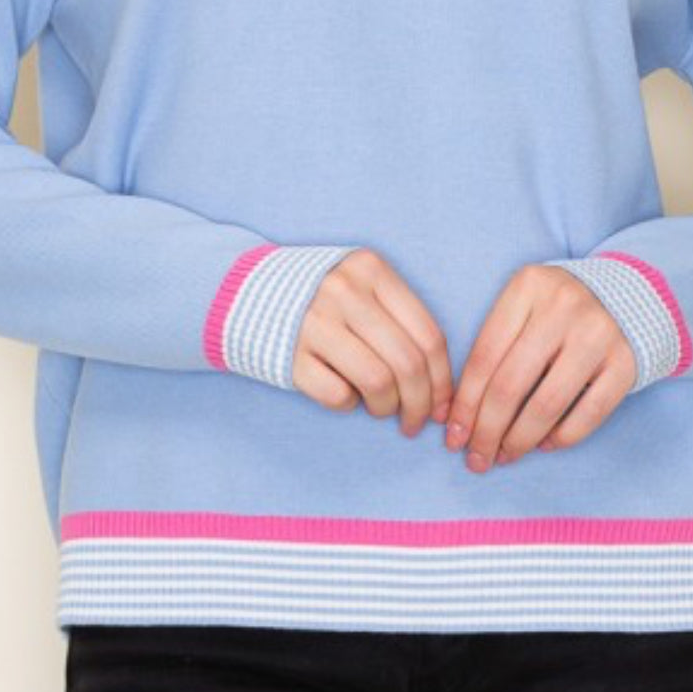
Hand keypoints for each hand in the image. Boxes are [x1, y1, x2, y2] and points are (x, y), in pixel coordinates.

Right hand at [292, 248, 454, 436]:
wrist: (250, 291)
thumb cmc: (325, 296)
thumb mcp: (364, 285)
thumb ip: (401, 321)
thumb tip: (440, 389)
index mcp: (371, 269)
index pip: (428, 335)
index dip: (443, 380)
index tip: (442, 405)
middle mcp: (344, 291)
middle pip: (407, 363)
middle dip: (420, 404)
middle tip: (416, 422)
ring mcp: (314, 322)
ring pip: (377, 382)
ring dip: (387, 407)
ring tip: (382, 409)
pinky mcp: (289, 354)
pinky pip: (337, 395)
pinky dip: (348, 405)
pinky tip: (345, 395)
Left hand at [444, 264, 636, 470]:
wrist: (626, 295)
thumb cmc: (556, 310)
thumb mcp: (523, 306)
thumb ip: (496, 346)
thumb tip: (461, 414)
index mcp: (528, 287)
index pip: (485, 355)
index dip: (465, 402)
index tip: (453, 435)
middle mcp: (563, 306)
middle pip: (510, 384)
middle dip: (486, 431)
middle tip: (476, 458)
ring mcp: (598, 334)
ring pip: (547, 404)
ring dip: (519, 441)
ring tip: (504, 456)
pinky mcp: (625, 363)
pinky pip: (588, 414)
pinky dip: (561, 438)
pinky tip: (543, 444)